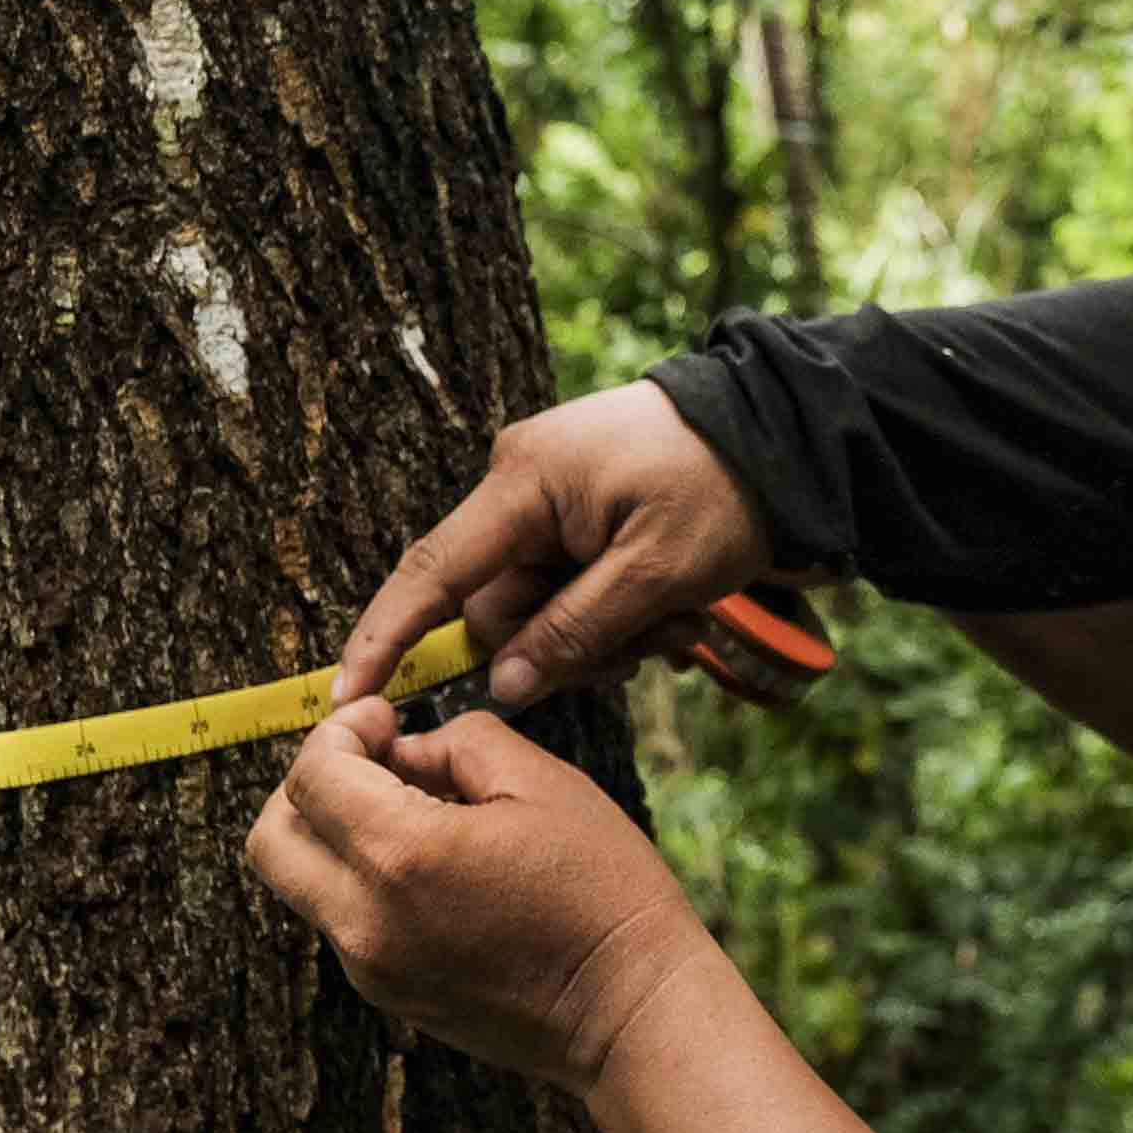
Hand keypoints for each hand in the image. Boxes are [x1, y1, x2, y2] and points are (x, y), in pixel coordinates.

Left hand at [243, 698, 725, 1091]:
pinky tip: (436, 870)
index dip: (341, 731)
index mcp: (403, 855)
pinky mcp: (387, 996)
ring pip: (301, 883)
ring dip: (336, 835)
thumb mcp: (543, 783)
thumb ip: (457, 744)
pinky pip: (341, 921)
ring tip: (417, 816)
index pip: (312, 776)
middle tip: (373, 763)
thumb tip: (405, 749)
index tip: (386, 719)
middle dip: (309, 786)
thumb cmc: (603, 891)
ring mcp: (370, 967)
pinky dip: (364, 880)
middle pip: (271, 838)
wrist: (630, 1010)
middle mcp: (367, 919)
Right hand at [333, 382, 784, 708]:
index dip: (387, 638)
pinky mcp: (580, 517)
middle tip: (653, 643)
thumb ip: (573, 632)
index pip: (432, 572)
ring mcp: (552, 502)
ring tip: (682, 615)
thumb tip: (501, 686)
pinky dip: (617, 613)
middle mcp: (522, 487)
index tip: (345, 698)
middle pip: (502, 609)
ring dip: (607, 634)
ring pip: (542, 610)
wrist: (786, 434)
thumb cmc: (726, 489)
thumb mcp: (658, 573)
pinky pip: (571, 590)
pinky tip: (675, 605)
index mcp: (525, 483)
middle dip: (568, 645)